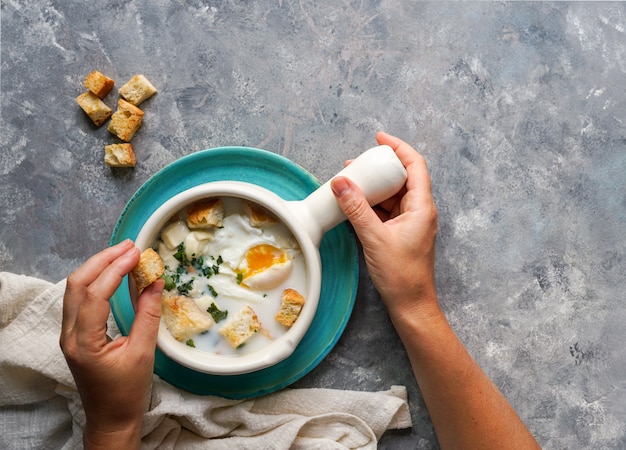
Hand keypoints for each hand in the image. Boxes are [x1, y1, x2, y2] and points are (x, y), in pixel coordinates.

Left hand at [60, 239, 162, 448]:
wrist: (111, 418)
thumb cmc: (127, 392)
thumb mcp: (143, 353)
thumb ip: (148, 315)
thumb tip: (154, 282)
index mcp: (84, 342)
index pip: (95, 294)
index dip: (116, 269)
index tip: (137, 253)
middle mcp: (69, 335)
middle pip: (77, 284)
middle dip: (103, 260)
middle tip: (130, 246)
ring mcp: (69, 334)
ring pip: (74, 288)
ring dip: (97, 267)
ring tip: (123, 254)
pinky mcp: (75, 334)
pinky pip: (79, 298)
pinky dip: (96, 280)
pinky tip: (114, 273)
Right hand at [331, 131, 438, 320]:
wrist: (410, 304)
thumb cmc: (401, 275)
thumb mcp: (374, 238)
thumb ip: (356, 209)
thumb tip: (340, 182)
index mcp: (422, 207)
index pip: (415, 165)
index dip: (398, 147)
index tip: (378, 138)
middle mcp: (419, 210)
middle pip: (402, 177)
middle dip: (380, 167)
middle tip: (357, 163)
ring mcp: (411, 222)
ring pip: (392, 194)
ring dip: (373, 187)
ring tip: (350, 181)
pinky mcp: (401, 232)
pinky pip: (386, 210)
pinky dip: (371, 204)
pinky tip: (354, 204)